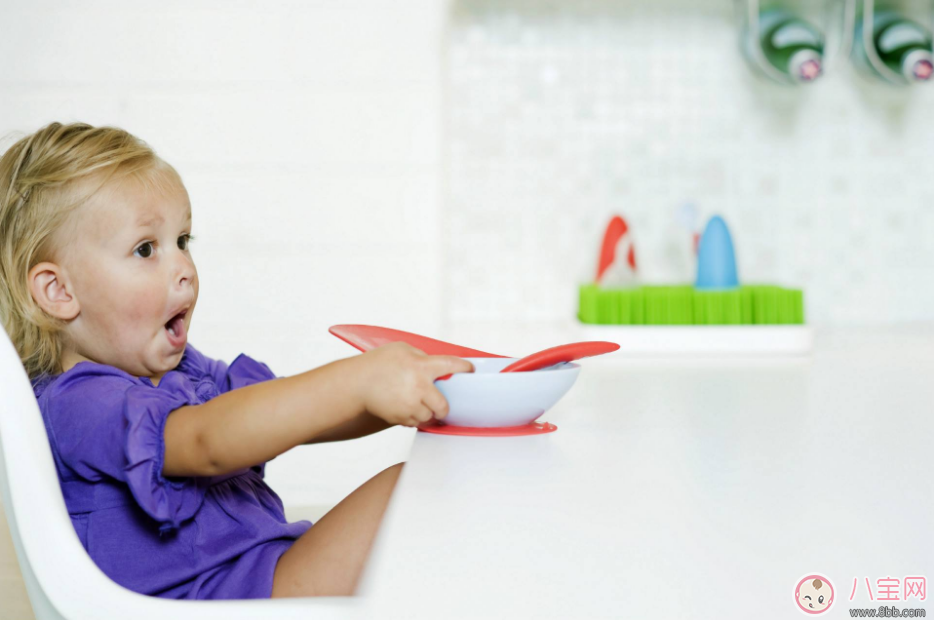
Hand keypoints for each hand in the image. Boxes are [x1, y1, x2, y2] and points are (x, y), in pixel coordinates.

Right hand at [350, 342, 473, 427]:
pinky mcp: (400, 417)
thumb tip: (436, 365)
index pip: (452, 365)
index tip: (471, 370)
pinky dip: (413, 418)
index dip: (464, 368)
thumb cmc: (378, 364)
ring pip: (429, 417)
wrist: (356, 383)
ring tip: (416, 405)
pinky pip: (415, 423)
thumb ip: (421, 356)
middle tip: (441, 406)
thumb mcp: (401, 349)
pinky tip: (405, 408)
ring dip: (426, 413)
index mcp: (421, 366)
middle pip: (444, 406)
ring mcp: (410, 404)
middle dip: (444, 408)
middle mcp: (419, 386)